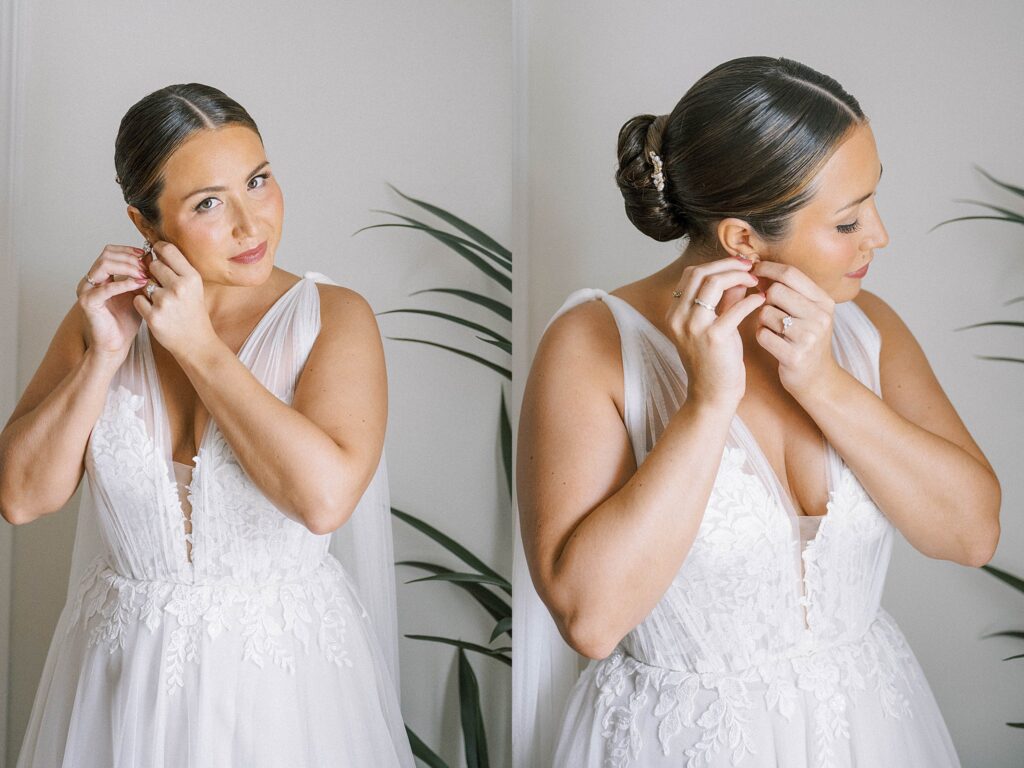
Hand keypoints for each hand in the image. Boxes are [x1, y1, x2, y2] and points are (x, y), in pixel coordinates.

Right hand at [77, 244, 149, 361]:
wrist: (117, 344)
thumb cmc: (126, 321)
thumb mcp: (137, 292)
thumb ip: (140, 276)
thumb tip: (151, 257)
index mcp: (99, 276)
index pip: (111, 252)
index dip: (129, 251)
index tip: (147, 255)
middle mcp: (90, 280)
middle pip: (107, 255)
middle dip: (130, 258)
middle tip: (147, 266)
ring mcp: (86, 290)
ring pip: (104, 265)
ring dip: (127, 267)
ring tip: (144, 275)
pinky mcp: (88, 302)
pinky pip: (106, 287)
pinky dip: (124, 283)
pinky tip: (139, 284)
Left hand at [132, 241, 215, 358]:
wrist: (196, 342)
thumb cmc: (193, 312)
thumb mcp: (193, 287)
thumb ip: (177, 268)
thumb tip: (153, 250)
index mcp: (192, 277)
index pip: (168, 250)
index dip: (158, 249)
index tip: (155, 253)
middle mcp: (179, 287)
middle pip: (153, 265)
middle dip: (153, 272)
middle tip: (162, 284)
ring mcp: (165, 302)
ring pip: (143, 283)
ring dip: (148, 290)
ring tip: (162, 302)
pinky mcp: (153, 316)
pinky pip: (137, 299)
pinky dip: (143, 304)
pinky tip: (156, 311)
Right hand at [666, 256, 765, 408]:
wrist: (712, 395)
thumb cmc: (715, 362)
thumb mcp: (715, 326)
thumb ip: (724, 300)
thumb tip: (738, 276)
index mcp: (675, 313)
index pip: (691, 274)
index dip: (717, 264)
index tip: (738, 265)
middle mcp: (679, 318)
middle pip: (700, 273)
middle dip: (728, 265)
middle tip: (750, 266)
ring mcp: (694, 327)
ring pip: (713, 283)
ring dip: (738, 276)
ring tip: (755, 280)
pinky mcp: (714, 338)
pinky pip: (735, 308)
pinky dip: (751, 299)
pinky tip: (761, 300)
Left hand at [751, 260, 839, 397]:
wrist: (818, 379)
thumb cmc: (805, 339)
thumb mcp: (807, 312)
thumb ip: (788, 290)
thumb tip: (758, 267)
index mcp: (824, 301)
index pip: (790, 273)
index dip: (767, 269)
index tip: (754, 269)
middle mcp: (820, 317)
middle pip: (775, 292)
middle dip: (764, 299)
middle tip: (769, 310)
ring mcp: (808, 337)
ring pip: (765, 313)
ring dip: (763, 321)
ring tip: (775, 330)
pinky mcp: (794, 356)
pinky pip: (763, 335)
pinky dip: (762, 337)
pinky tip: (773, 343)